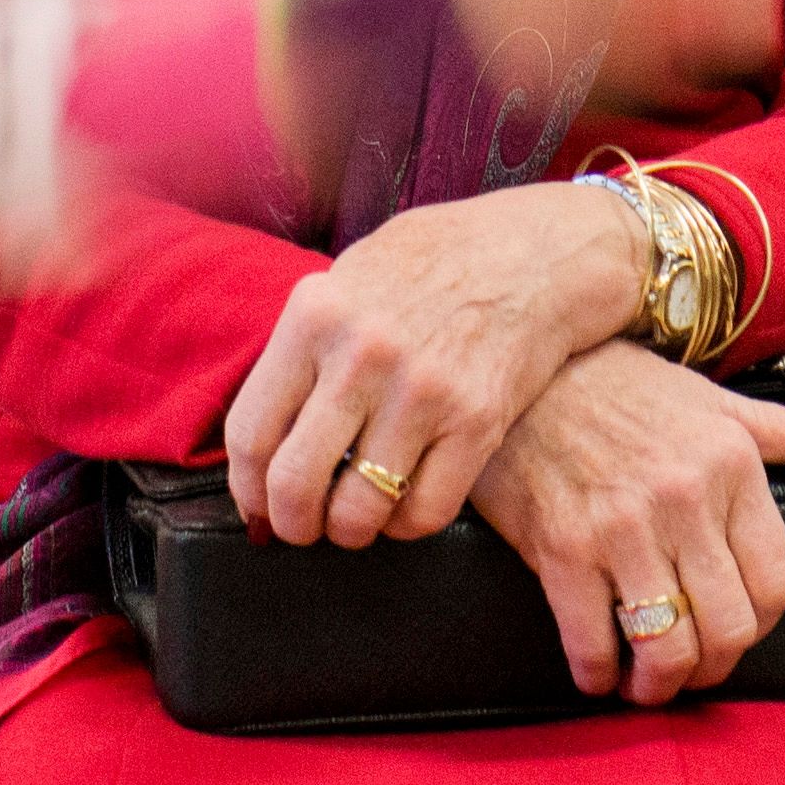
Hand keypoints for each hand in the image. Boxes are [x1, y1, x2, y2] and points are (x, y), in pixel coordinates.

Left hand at [222, 181, 647, 546]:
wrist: (538, 252)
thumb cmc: (439, 261)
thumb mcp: (352, 274)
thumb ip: (307, 340)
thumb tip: (269, 422)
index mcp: (316, 316)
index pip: (250, 432)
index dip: (246, 488)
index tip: (258, 505)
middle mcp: (362, 357)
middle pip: (294, 482)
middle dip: (292, 523)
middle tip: (301, 528)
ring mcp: (422, 393)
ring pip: (358, 510)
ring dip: (348, 532)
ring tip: (353, 522)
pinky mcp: (477, 423)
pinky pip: (425, 511)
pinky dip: (406, 526)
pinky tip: (404, 509)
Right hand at [474, 343, 784, 704]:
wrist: (529, 371)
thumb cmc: (626, 388)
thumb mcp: (722, 405)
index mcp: (733, 469)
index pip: (776, 583)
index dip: (761, 626)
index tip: (739, 632)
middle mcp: (685, 501)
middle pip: (727, 627)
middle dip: (713, 666)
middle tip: (693, 669)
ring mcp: (622, 528)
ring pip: (666, 645)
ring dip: (659, 683)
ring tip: (648, 682)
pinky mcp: (561, 548)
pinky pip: (591, 641)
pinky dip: (598, 675)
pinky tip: (599, 673)